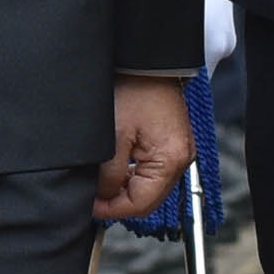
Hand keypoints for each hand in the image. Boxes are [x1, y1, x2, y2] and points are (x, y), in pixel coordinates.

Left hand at [96, 77, 190, 224]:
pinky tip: (118, 173)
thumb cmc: (133, 91)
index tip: (91, 208)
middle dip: (120, 204)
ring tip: (102, 187)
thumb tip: (104, 196)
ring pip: (151, 189)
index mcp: (170, 160)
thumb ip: (110, 174)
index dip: (112, 210)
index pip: (141, 204)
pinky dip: (136, 178)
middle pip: (150, 201)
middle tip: (94, 201)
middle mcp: (182, 160)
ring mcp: (180, 153)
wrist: (147, 63)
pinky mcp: (174, 145)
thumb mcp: (113, 137)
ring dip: (127, 192)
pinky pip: (155, 173)